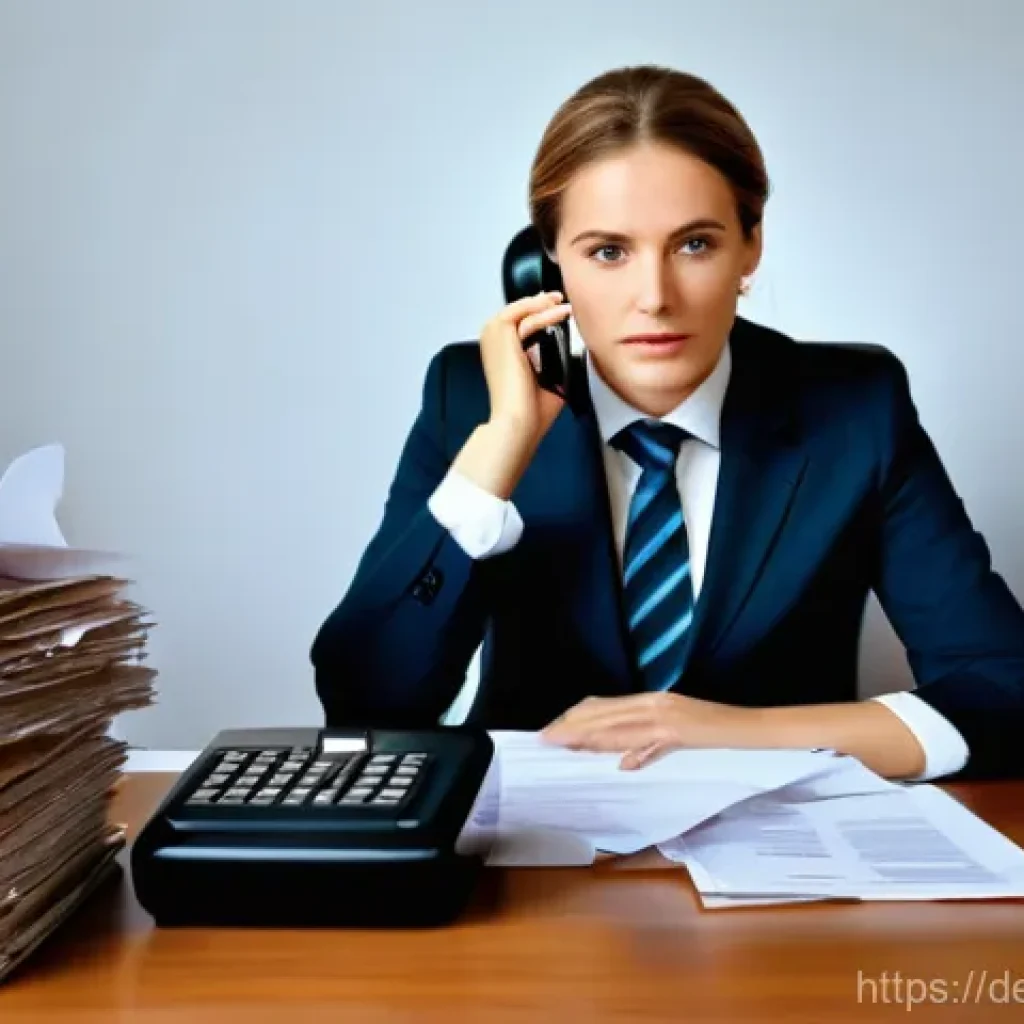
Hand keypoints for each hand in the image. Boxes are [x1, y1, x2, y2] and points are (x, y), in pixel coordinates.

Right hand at [452, 290, 572, 497]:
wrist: (519, 421)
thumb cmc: (529, 411)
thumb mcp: (548, 382)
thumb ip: (554, 365)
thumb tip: (574, 354)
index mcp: (500, 355)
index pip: (517, 325)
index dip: (537, 315)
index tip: (557, 312)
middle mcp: (493, 343)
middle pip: (517, 312)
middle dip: (539, 304)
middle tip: (559, 300)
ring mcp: (494, 336)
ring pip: (521, 310)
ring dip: (542, 304)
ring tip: (561, 302)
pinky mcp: (501, 333)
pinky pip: (524, 313)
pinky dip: (542, 309)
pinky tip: (560, 310)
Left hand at [540, 692, 759, 768]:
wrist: (750, 725)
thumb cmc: (713, 728)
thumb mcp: (674, 734)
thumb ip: (648, 743)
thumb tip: (623, 760)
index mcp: (651, 701)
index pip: (604, 707)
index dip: (576, 718)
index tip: (552, 729)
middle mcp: (655, 703)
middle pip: (605, 714)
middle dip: (573, 727)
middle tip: (546, 738)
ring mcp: (667, 716)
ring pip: (621, 725)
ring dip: (591, 736)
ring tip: (565, 745)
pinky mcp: (682, 731)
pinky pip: (653, 742)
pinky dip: (637, 752)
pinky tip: (621, 762)